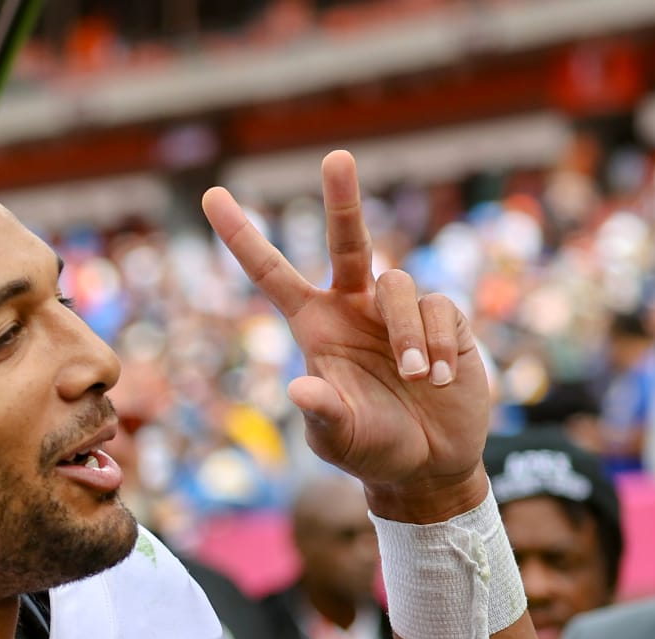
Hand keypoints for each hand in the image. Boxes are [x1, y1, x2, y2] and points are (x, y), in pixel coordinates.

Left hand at [203, 151, 490, 520]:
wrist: (429, 464)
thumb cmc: (373, 448)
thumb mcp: (339, 440)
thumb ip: (321, 416)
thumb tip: (299, 389)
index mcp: (315, 326)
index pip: (273, 274)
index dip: (242, 237)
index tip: (211, 195)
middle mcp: (354, 307)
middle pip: (348, 240)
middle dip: (342, 199)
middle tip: (335, 157)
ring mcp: (398, 311)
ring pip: (399, 285)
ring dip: (407, 334)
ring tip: (419, 378)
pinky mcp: (442, 318)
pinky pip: (439, 309)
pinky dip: (440, 344)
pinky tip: (442, 379)